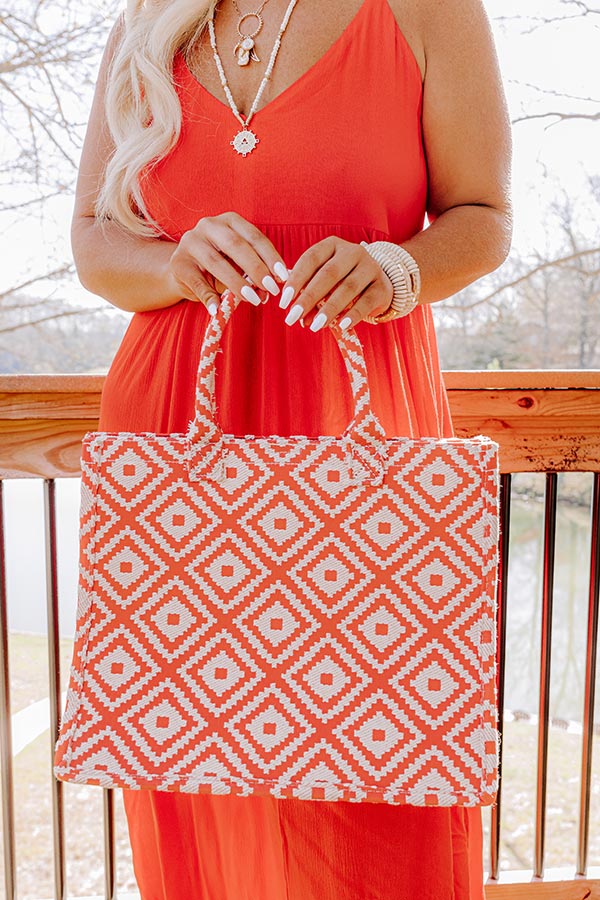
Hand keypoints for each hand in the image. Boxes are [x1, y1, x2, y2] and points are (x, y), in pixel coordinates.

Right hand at [165, 212, 289, 314]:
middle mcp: (209, 225)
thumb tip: (270, 290)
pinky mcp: (179, 263)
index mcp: (229, 221)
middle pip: (236, 246)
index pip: (254, 237)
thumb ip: (252, 272)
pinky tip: (218, 309)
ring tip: (253, 300)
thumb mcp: (237, 263)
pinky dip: (208, 297)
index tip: (284, 276)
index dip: (270, 257)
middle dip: (256, 268)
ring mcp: (191, 242)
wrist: (182, 269)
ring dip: (237, 284)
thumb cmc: (219, 265)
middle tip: (271, 289)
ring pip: (217, 263)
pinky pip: (197, 282)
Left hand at [279, 237, 392, 330]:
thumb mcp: (325, 281)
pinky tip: (341, 326)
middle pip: (328, 274)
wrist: (379, 282)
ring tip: (315, 326)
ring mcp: (370, 267)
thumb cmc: (343, 280)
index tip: (283, 302)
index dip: (296, 280)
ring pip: (348, 288)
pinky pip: (366, 302)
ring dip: (329, 309)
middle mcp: (353, 252)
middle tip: (293, 317)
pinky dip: (353, 315)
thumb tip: (298, 315)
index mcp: (333, 245)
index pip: (311, 259)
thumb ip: (310, 293)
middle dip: (309, 298)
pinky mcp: (382, 286)